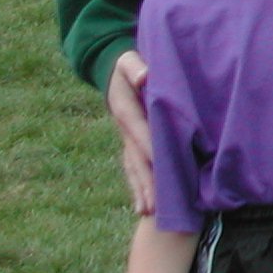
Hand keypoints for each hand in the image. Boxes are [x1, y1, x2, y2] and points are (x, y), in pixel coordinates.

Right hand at [107, 50, 154, 215]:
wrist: (110, 71)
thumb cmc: (127, 64)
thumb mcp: (128, 59)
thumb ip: (134, 66)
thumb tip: (144, 75)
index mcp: (125, 110)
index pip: (140, 132)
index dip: (150, 148)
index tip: (162, 165)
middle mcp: (124, 129)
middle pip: (136, 158)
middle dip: (146, 181)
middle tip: (154, 205)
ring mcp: (126, 138)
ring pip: (134, 168)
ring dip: (141, 189)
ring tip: (147, 213)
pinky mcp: (131, 143)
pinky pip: (134, 168)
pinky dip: (138, 186)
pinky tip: (142, 207)